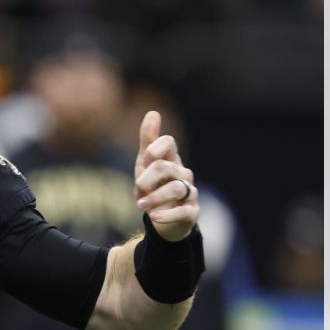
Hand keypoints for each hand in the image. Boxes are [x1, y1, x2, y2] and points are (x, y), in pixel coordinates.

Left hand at [133, 111, 198, 240]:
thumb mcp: (146, 163)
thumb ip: (148, 139)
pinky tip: (153, 216)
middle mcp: (183, 173)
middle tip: (137, 187)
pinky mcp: (191, 212)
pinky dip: (167, 215)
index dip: (154, 149)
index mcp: (171, 159)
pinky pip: (184, 212)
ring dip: (155, 197)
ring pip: (177, 188)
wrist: (162, 216)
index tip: (143, 162)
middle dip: (148, 177)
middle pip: (166, 167)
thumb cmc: (154, 184)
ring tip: (140, 205)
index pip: (169, 142)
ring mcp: (189, 192)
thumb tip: (153, 112)